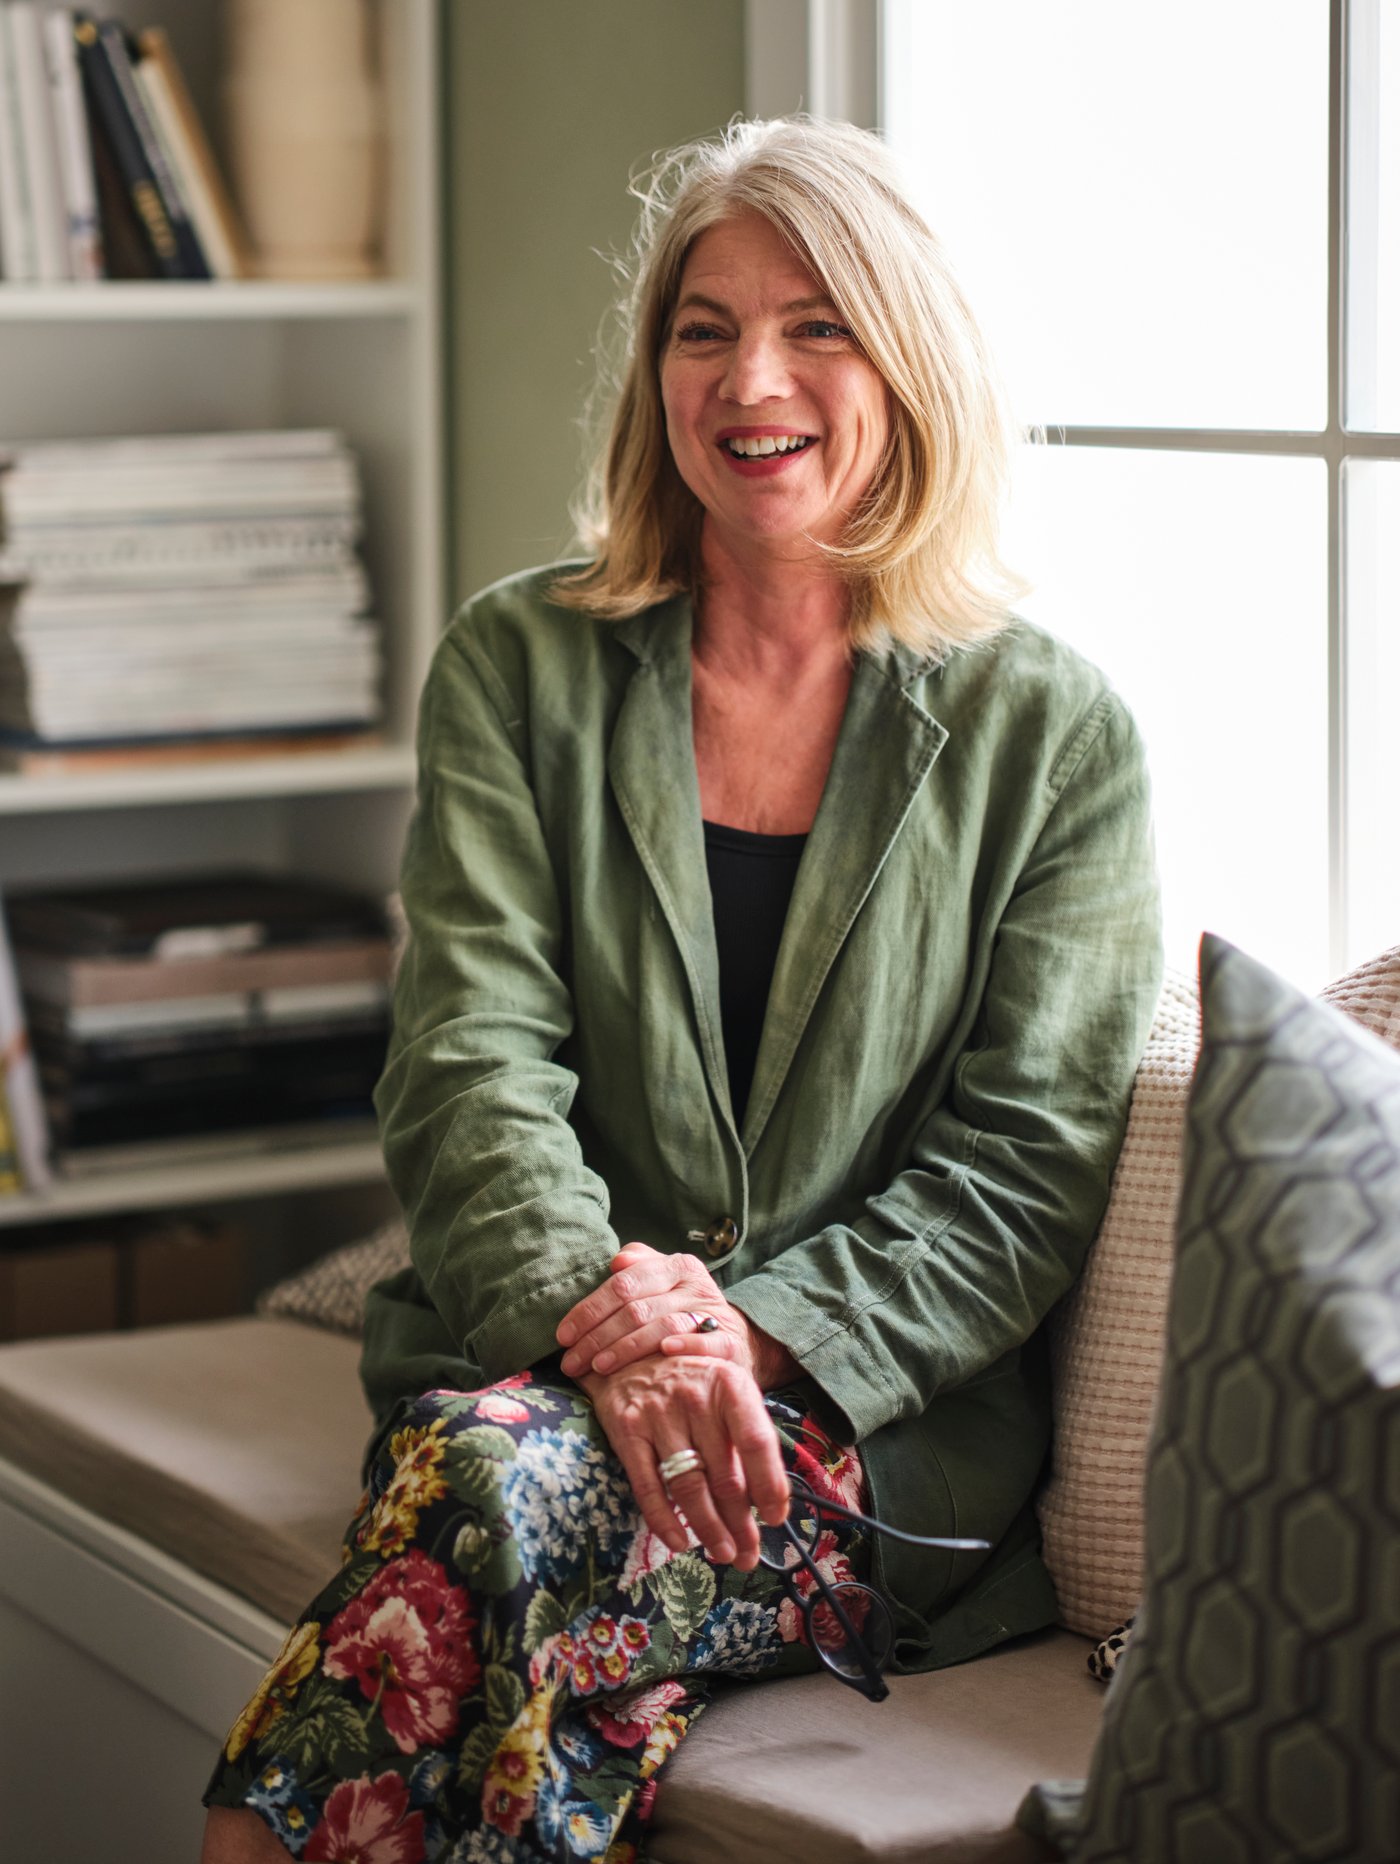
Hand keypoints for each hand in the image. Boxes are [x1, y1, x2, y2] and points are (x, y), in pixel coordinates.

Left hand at [557, 1241, 757, 1377]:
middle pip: (637, 1308)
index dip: (589, 1310)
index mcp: (677, 1266)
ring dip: (626, 1348)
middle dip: (597, 1336)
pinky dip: (684, 1344)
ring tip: (598, 1367)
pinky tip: (662, 1353)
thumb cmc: (686, 1311)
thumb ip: (639, 1267)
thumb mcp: (665, 1284)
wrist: (739, 1341)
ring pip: (662, 1326)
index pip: (623, 1285)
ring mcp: (714, 1313)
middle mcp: (696, 1285)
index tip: (563, 1335)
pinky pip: (705, 1341)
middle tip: (571, 1362)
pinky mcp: (730, 1342)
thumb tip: (616, 1261)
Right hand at [577, 1353, 788, 1569]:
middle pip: (724, 1474)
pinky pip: (647, 1485)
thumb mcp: (726, 1391)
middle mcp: (695, 1397)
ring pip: (689, 1486)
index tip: (775, 1518)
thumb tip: (767, 1499)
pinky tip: (678, 1541)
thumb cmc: (692, 1379)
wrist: (630, 1350)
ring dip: (709, 1527)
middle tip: (749, 1552)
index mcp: (730, 1385)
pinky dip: (663, 1519)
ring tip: (724, 1553)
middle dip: (740, 1522)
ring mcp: (658, 1413)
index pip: (756, 1441)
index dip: (769, 1484)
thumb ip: (744, 1437)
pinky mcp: (627, 1429)